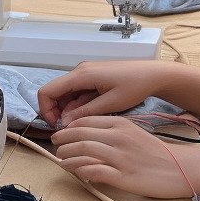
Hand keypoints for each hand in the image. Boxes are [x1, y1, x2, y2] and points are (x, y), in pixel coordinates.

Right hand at [38, 60, 166, 127]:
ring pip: (64, 94)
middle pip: (54, 92)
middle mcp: (79, 71)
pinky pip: (76, 92)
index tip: (57, 126)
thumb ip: (85, 113)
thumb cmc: (135, 86)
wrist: (153, 74)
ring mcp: (85, 74)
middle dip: (56, 112)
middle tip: (68, 128)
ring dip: (67, 110)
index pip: (47, 91)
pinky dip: (76, 105)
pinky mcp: (91, 77)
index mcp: (81, 75)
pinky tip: (89, 114)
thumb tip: (64, 122)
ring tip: (82, 123)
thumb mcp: (110, 104)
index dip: (46, 110)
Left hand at [51, 116, 193, 197]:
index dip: (68, 128)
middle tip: (55, 147)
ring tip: (61, 160)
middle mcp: (118, 138)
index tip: (59, 134)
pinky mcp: (123, 176)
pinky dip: (82, 171)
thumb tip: (87, 138)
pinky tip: (77, 173)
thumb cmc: (156, 152)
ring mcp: (120, 157)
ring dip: (67, 156)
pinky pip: (95, 171)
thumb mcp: (133, 133)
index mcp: (120, 125)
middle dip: (62, 141)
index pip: (86, 122)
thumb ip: (111, 132)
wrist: (181, 168)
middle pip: (80, 135)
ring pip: (84, 152)